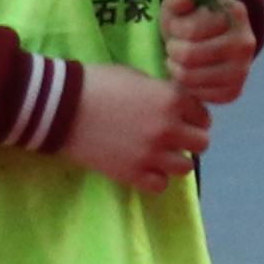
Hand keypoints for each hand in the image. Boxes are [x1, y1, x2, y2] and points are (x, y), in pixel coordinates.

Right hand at [59, 65, 210, 191]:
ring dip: (175, 160)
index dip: (193, 117)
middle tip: (173, 137)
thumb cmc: (98, 84)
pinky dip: (155, 179)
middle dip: (189, 139)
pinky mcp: (130, 173)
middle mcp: (169, 128)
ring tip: (159, 154)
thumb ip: (163, 93)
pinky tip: (144, 168)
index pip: (203, 116)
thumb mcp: (138, 78)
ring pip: (185, 167)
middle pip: (201, 143)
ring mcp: (151, 153)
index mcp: (173, 100)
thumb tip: (177, 105)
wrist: (59, 106)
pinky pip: (159, 185)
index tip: (181, 119)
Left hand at [160, 0, 258, 108]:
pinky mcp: (234, 90)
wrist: (209, 42)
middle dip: (172, 51)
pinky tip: (191, 74)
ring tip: (178, 60)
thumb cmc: (190, 19)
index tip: (176, 28)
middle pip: (188, 55)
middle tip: (174, 47)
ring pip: (190, 76)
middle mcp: (246, 42)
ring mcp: (243, 69)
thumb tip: (187, 3)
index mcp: (236, 13)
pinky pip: (198, 95)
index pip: (190, 30)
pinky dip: (187, 86)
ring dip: (175, 69)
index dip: (173, 29)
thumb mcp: (180, 1)